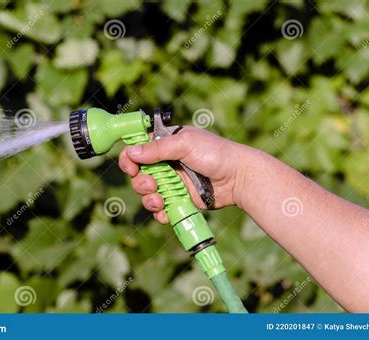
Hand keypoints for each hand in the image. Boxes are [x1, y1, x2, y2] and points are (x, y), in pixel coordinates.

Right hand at [119, 126, 248, 223]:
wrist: (238, 178)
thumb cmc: (215, 154)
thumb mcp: (185, 144)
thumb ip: (157, 149)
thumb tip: (131, 152)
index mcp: (166, 143)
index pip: (138, 149)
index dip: (130, 157)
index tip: (131, 167)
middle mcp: (167, 162)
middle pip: (139, 174)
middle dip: (141, 182)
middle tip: (152, 184)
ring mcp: (173, 182)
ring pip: (148, 193)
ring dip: (149, 199)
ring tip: (160, 201)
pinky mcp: (180, 199)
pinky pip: (161, 208)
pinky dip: (160, 212)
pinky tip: (165, 212)